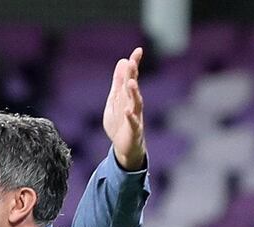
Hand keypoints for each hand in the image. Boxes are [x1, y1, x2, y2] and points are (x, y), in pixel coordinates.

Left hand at [103, 47, 145, 170]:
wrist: (125, 148)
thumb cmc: (120, 122)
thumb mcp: (115, 99)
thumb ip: (119, 81)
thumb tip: (122, 61)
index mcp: (128, 96)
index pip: (132, 77)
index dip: (134, 64)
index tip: (138, 50)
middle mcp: (134, 105)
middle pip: (133, 88)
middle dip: (133, 75)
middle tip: (132, 62)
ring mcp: (135, 118)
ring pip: (136, 104)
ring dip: (134, 93)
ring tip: (131, 83)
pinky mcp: (133, 131)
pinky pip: (133, 123)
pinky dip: (131, 117)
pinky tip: (128, 111)